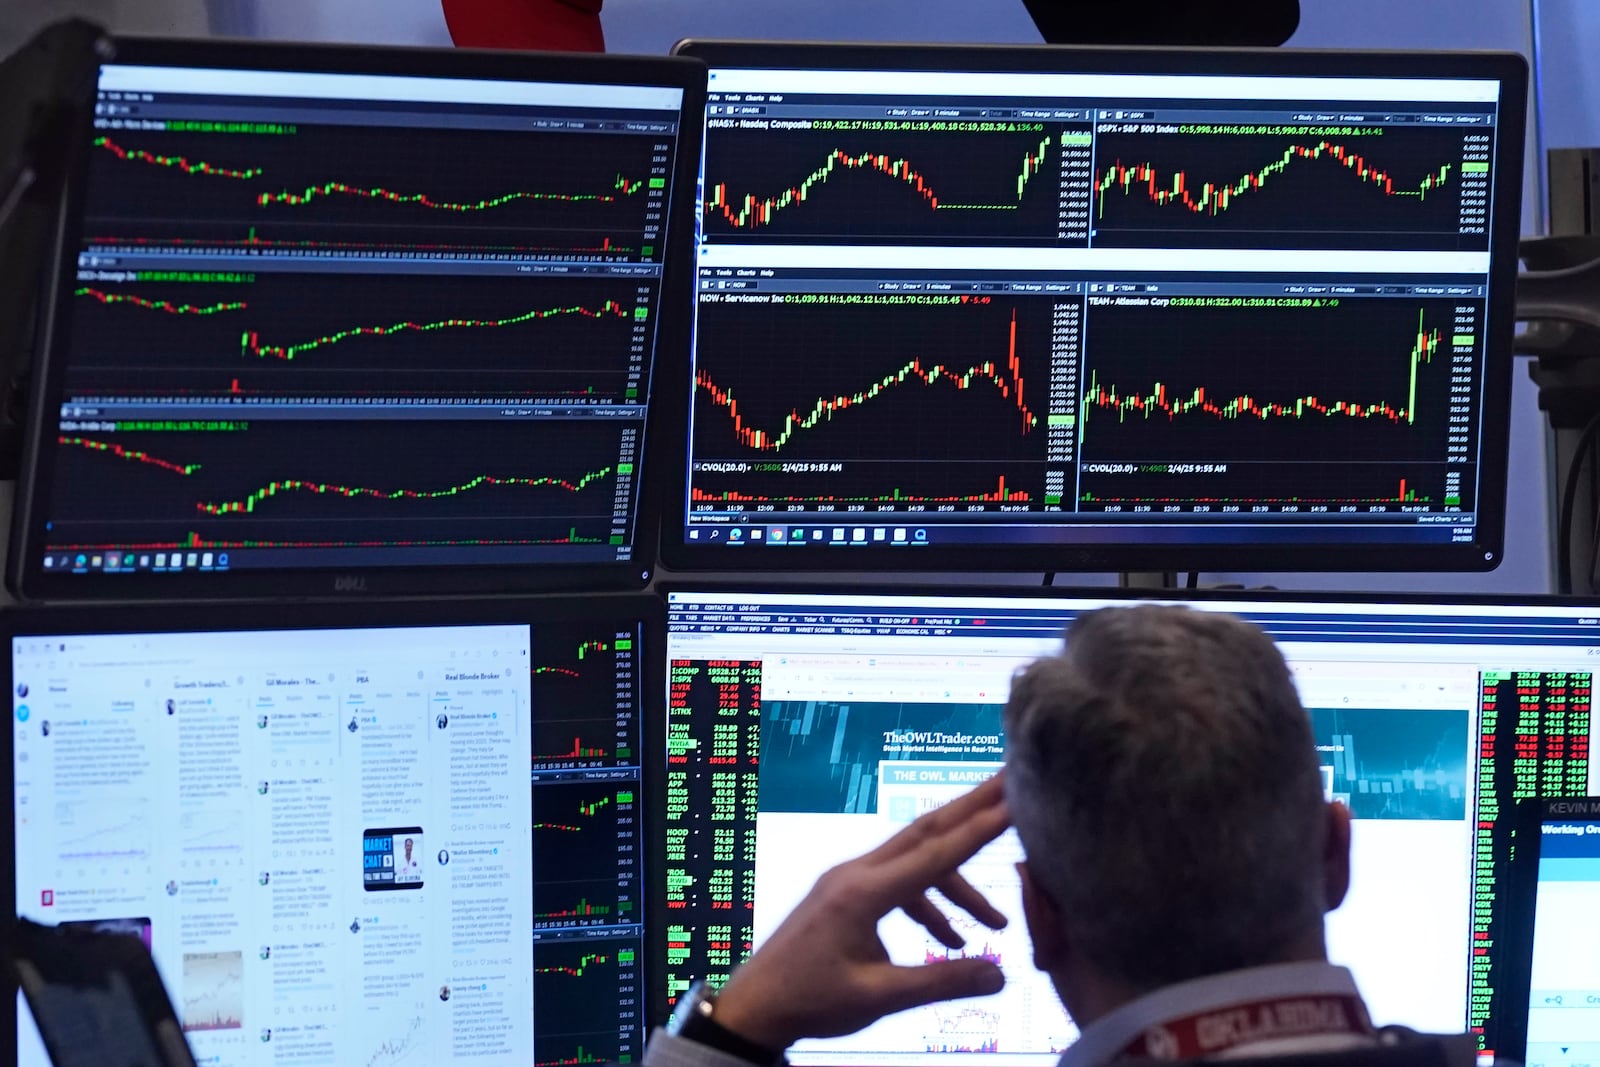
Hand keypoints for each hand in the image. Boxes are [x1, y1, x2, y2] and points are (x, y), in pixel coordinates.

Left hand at [712, 773, 1011, 1050]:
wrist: (755, 1006)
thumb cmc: (810, 1001)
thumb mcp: (879, 998)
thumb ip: (940, 982)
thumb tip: (1000, 974)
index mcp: (863, 892)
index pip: (934, 853)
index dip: (980, 828)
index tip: (1012, 800)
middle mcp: (857, 873)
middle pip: (926, 832)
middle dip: (972, 810)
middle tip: (1011, 784)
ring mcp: (850, 880)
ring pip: (916, 862)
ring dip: (957, 885)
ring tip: (995, 922)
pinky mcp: (846, 894)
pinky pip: (899, 885)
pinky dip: (928, 904)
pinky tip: (948, 941)